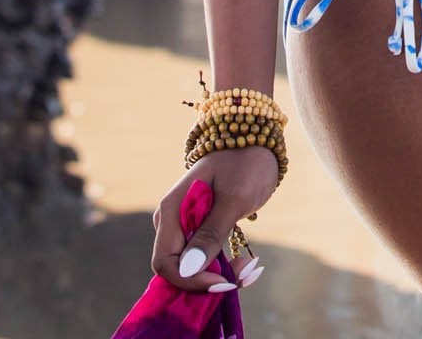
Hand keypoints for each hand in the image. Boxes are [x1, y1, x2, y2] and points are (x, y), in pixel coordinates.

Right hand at [150, 146, 280, 292]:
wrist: (256, 140)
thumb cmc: (245, 163)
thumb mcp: (234, 197)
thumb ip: (211, 232)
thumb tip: (187, 269)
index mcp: (172, 210)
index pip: (166, 262)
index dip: (190, 279)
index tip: (223, 282)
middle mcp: (171, 221)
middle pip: (178, 268)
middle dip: (208, 279)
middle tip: (244, 275)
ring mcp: (184, 225)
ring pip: (192, 267)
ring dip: (219, 275)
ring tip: (250, 269)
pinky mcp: (199, 229)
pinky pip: (204, 258)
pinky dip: (223, 266)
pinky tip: (246, 265)